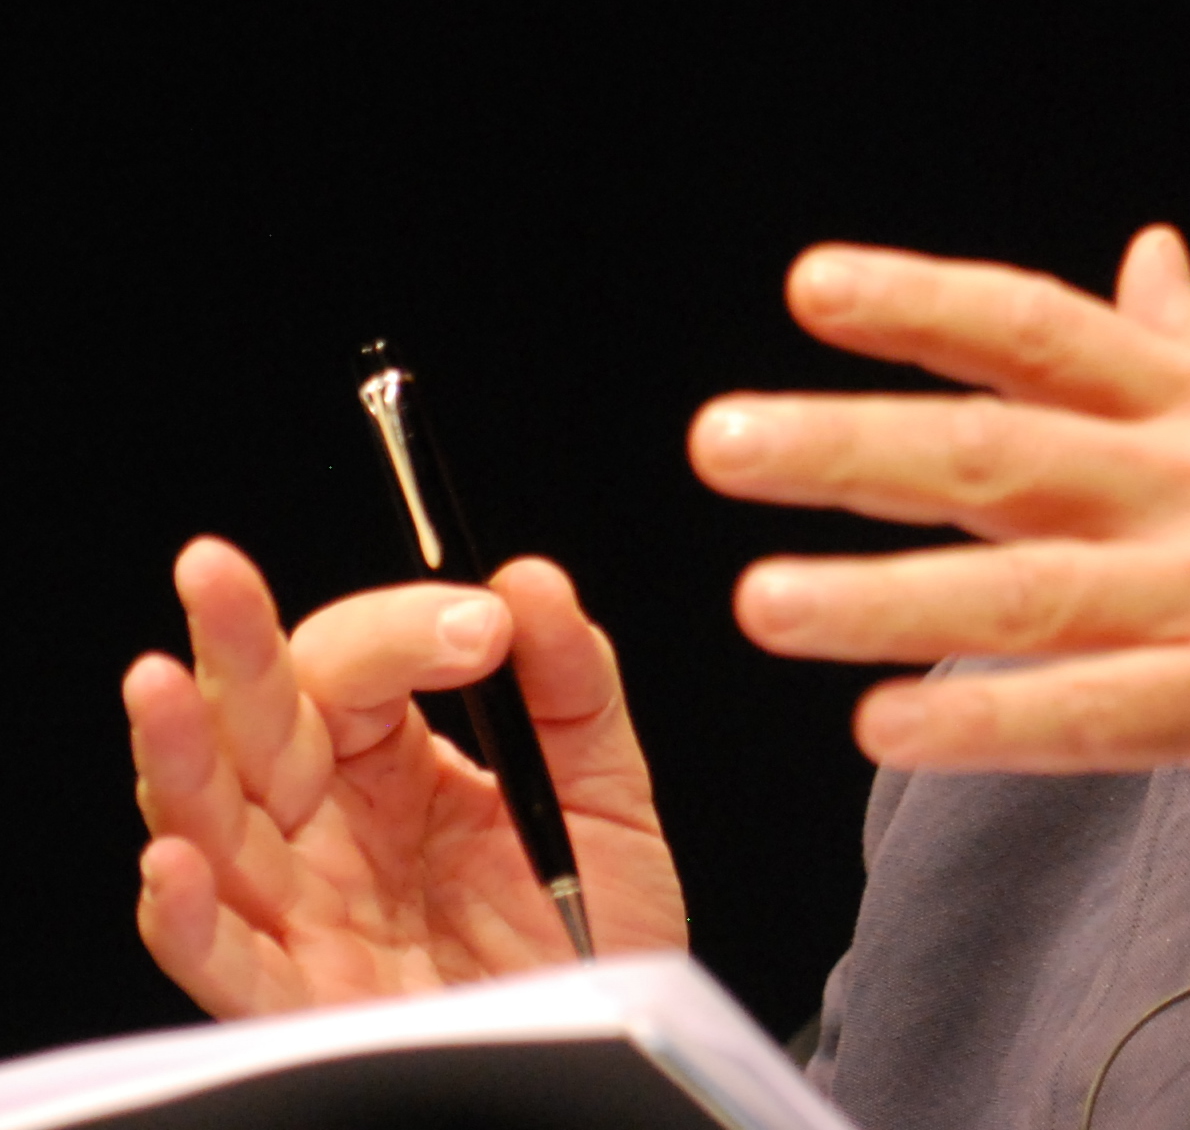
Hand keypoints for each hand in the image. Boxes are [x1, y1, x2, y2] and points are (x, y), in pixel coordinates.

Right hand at [125, 540, 686, 1015]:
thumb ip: (573, 687)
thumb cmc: (594, 925)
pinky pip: (227, 961)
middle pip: (254, 727)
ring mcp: (309, 911)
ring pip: (212, 827)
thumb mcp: (602, 791)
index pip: (352, 669)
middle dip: (230, 647)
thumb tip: (531, 581)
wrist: (614, 1032)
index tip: (478, 623)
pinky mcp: (307, 1001)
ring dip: (180, 758)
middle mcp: (330, 831)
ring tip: (161, 685)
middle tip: (214, 571)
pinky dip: (189, 917)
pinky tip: (175, 861)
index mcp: (391, 768)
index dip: (398, 629)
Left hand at [693, 226, 1189, 824]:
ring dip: (886, 595)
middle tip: (724, 437)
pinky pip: (1096, 714)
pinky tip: (888, 726)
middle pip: (1005, 450)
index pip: (1045, 333)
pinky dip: (989, 723)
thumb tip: (1142, 256)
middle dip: (855, 442)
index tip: (811, 285)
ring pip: (1030, 588)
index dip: (925, 305)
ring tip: (762, 599)